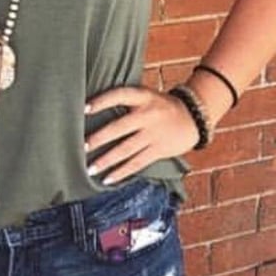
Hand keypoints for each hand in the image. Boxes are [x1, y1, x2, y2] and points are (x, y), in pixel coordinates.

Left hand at [85, 84, 199, 184]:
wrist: (194, 117)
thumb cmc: (160, 106)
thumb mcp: (146, 96)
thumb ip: (126, 102)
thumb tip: (93, 110)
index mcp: (143, 97)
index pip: (120, 96)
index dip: (102, 101)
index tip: (84, 108)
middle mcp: (148, 115)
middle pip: (120, 127)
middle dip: (100, 138)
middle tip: (82, 147)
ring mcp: (154, 134)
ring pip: (126, 149)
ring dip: (107, 160)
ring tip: (90, 169)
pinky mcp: (159, 150)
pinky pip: (137, 163)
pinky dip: (121, 172)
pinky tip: (107, 179)